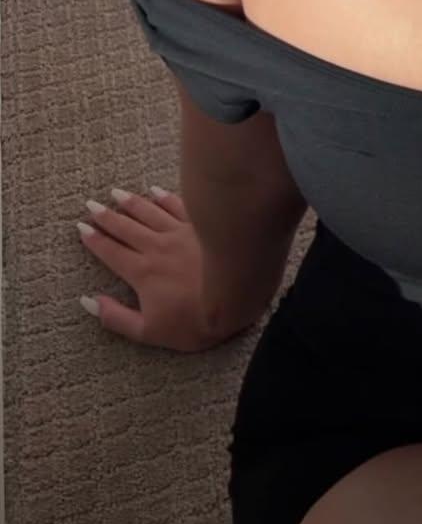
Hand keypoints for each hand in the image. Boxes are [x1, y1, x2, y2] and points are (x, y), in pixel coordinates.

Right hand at [77, 184, 255, 351]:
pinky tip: (155, 191)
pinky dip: (164, 198)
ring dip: (131, 203)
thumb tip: (89, 302)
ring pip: (149, 213)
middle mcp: (157, 247)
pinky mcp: (201, 227)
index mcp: (142, 272)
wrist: (238, 296)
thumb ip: (116, 318)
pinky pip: (178, 207)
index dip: (95, 240)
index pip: (112, 252)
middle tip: (91, 204)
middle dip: (106, 217)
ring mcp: (180, 233)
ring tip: (115, 193)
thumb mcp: (149, 331)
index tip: (81, 227)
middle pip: (126, 228)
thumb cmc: (194, 320)